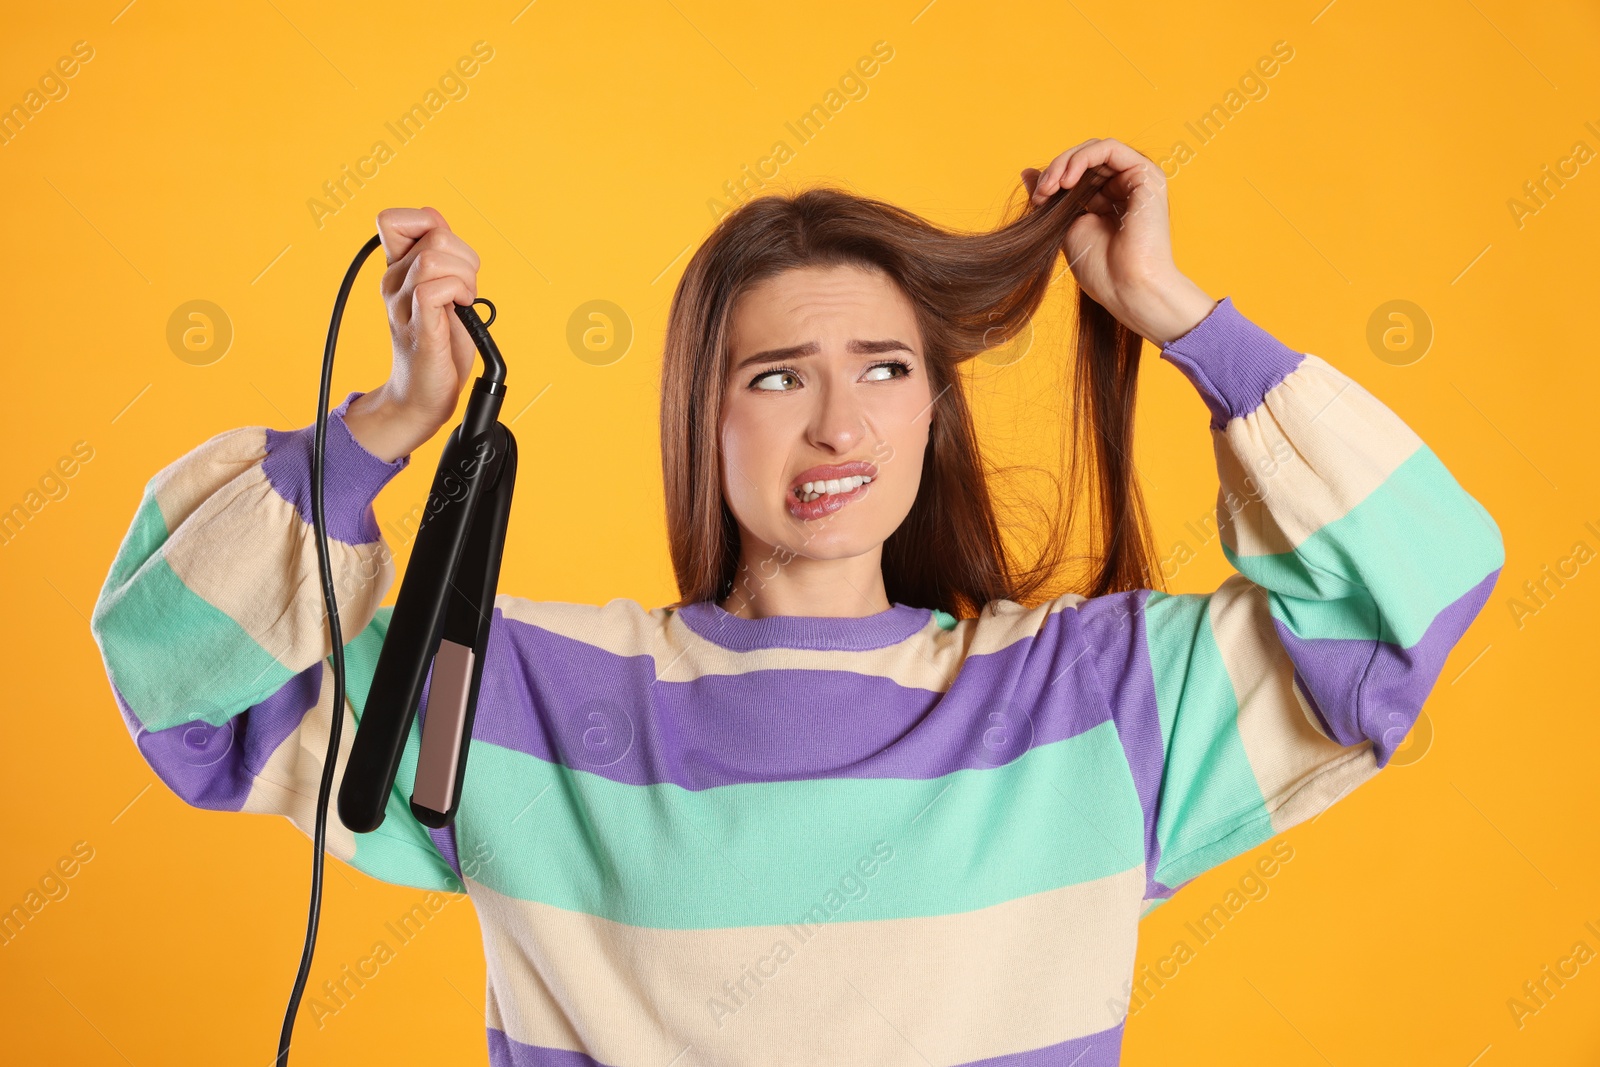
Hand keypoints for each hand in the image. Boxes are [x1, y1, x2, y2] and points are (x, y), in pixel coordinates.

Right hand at [344, 207, 482, 461]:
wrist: (423, 395)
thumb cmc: (438, 344)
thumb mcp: (443, 288)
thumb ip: (439, 254)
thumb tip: (434, 216)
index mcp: (397, 270)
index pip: (393, 219)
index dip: (428, 223)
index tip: (448, 254)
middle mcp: (393, 283)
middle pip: (434, 234)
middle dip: (465, 256)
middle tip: (465, 288)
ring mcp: (402, 304)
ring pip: (434, 259)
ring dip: (464, 276)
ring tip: (464, 300)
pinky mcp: (418, 327)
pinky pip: (433, 289)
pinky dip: (458, 294)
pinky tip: (460, 310)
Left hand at [1022, 138, 1215, 345]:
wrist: (1127, 288)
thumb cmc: (1101, 268)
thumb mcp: (1065, 225)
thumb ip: (1051, 196)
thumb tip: (1027, 172)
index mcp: (1107, 199)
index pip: (1078, 172)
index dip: (1053, 179)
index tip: (1036, 201)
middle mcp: (1124, 186)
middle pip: (1085, 158)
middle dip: (1056, 170)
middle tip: (1040, 194)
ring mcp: (1137, 179)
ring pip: (1095, 149)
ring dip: (1065, 163)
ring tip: (1051, 187)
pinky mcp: (1146, 174)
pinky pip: (1109, 149)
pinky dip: (1082, 158)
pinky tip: (1067, 180)